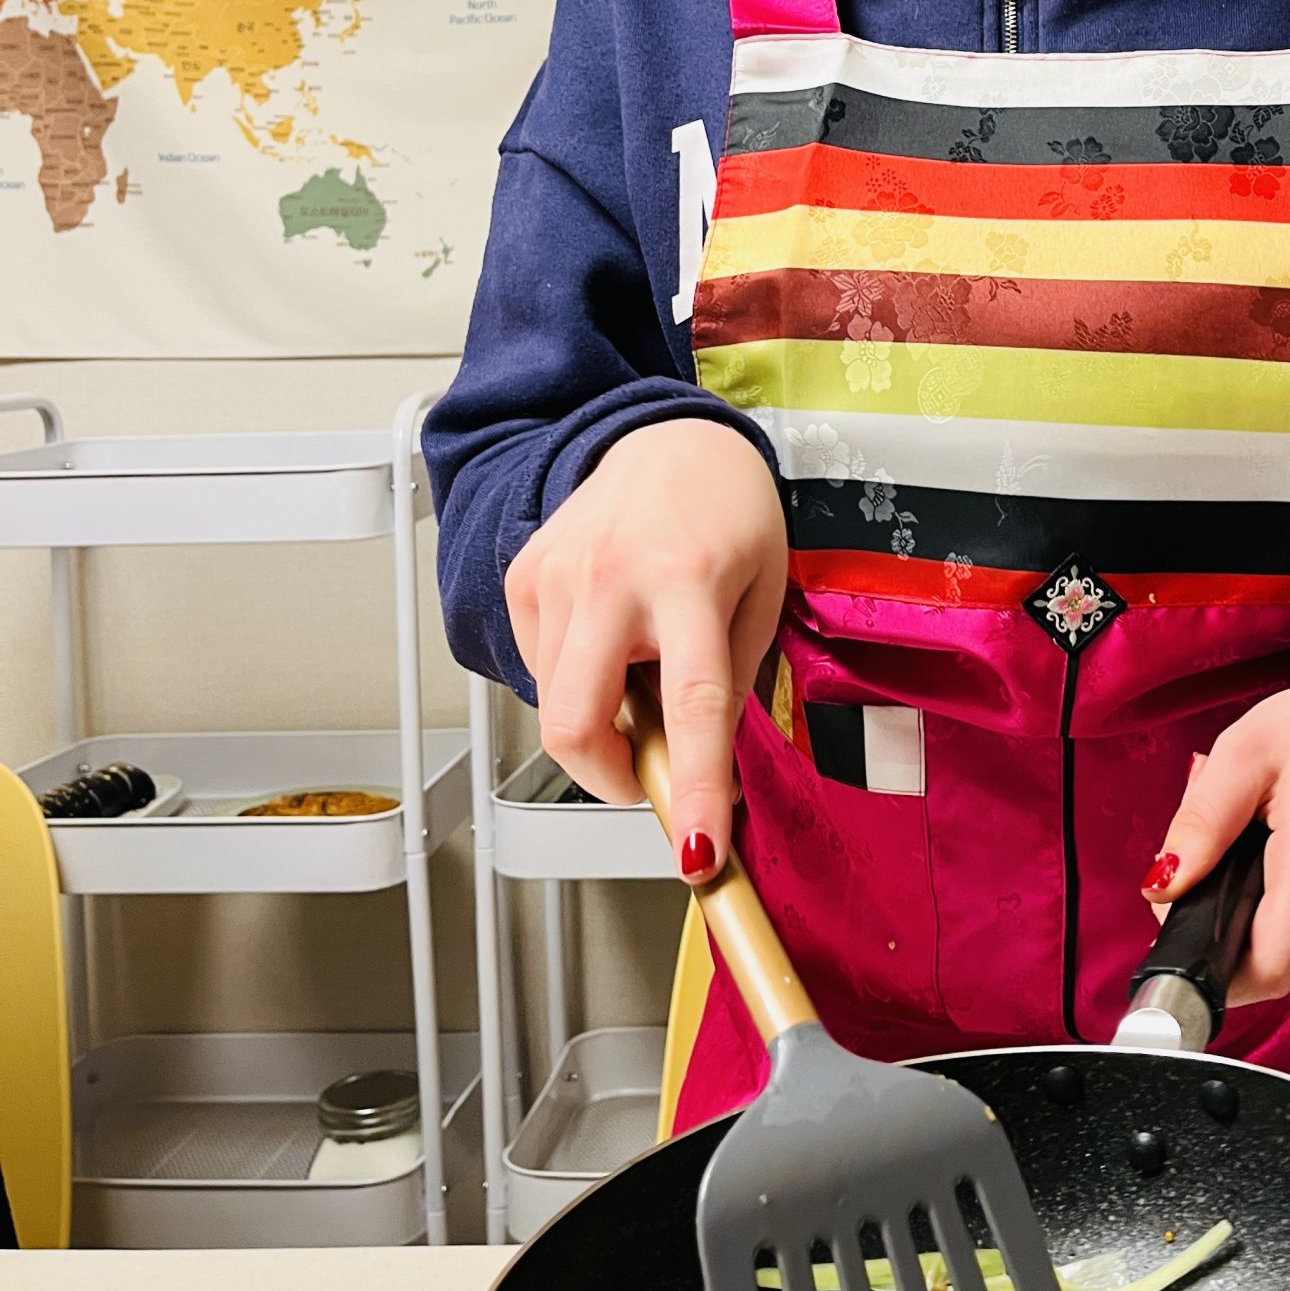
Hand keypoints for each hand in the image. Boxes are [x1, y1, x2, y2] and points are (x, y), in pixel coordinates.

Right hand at [503, 418, 786, 878]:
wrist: (669, 438)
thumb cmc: (728, 513)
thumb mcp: (764, 592)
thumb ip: (733, 682)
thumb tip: (708, 774)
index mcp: (689, 580)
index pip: (692, 705)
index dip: (693, 789)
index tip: (696, 852)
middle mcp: (612, 578)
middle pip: (578, 724)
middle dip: (611, 781)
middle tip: (651, 776)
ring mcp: (557, 576)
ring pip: (556, 707)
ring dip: (602, 721)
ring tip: (643, 668)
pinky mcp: (523, 579)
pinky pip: (540, 671)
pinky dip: (576, 681)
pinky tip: (611, 638)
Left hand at [1143, 673, 1289, 1005]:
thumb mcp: (1248, 750)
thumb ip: (1202, 820)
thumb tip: (1161, 887)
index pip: (1268, 969)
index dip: (1213, 970)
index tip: (1177, 933)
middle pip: (1260, 953)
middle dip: (1214, 917)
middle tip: (1200, 850)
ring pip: (1274, 935)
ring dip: (1239, 898)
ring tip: (1239, 830)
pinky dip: (1266, 888)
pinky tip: (1265, 839)